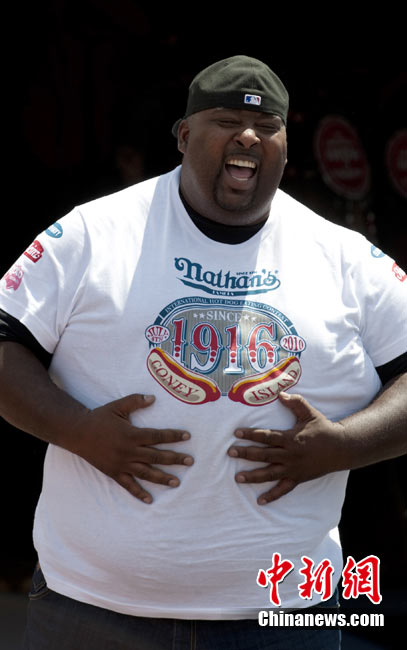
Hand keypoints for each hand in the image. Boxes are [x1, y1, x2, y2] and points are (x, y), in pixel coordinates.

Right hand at [70, 393, 192, 503]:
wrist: (78, 433)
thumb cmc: (99, 418)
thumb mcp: (117, 406)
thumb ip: (135, 401)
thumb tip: (153, 398)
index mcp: (132, 435)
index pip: (158, 436)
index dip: (173, 436)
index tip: (187, 436)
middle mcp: (129, 451)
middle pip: (156, 456)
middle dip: (175, 459)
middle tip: (190, 461)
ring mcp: (122, 464)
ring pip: (146, 473)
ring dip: (162, 478)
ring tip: (177, 482)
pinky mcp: (114, 473)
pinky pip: (128, 485)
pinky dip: (139, 493)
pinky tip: (150, 500)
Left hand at [227, 392, 345, 504]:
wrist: (341, 448)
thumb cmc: (323, 429)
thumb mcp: (310, 413)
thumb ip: (295, 403)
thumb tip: (280, 394)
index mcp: (291, 439)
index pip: (266, 437)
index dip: (251, 434)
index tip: (236, 433)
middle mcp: (290, 455)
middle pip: (263, 455)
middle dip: (246, 453)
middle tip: (230, 452)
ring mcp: (293, 469)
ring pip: (270, 474)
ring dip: (253, 476)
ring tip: (237, 478)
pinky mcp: (298, 479)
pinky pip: (283, 489)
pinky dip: (272, 496)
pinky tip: (260, 501)